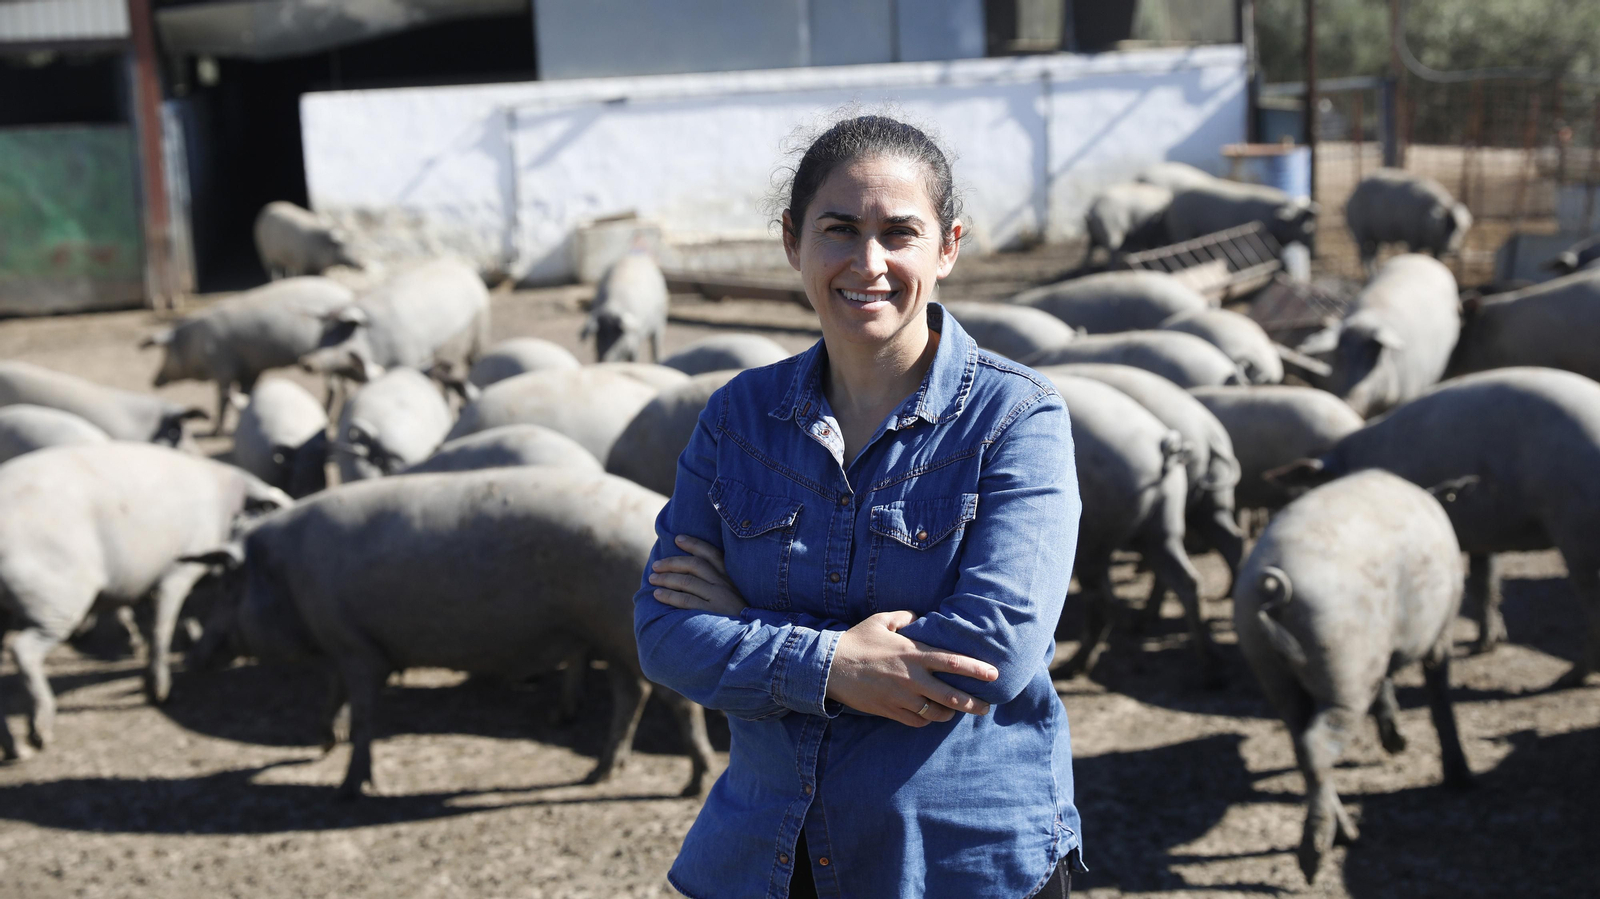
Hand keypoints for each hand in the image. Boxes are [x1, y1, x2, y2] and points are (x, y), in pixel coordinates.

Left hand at [649, 534, 746, 617]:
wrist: (749, 638)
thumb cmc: (738, 617)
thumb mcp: (735, 595)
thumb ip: (719, 583)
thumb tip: (692, 573)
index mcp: (731, 577)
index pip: (712, 554)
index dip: (694, 544)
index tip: (677, 539)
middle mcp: (725, 585)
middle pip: (695, 565)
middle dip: (672, 562)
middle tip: (656, 565)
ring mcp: (719, 599)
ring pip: (687, 582)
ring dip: (666, 578)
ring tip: (652, 579)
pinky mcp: (711, 614)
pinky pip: (686, 601)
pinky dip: (669, 596)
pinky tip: (657, 594)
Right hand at [826, 611, 997, 726]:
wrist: (830, 667)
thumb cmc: (857, 640)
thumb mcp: (881, 620)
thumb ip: (905, 617)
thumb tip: (919, 617)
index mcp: (913, 654)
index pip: (952, 662)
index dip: (976, 669)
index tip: (994, 674)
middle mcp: (911, 678)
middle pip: (952, 696)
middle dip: (973, 703)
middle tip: (986, 708)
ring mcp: (901, 697)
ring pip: (936, 713)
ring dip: (949, 713)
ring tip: (957, 711)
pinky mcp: (890, 711)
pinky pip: (917, 721)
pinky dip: (927, 719)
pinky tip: (930, 714)